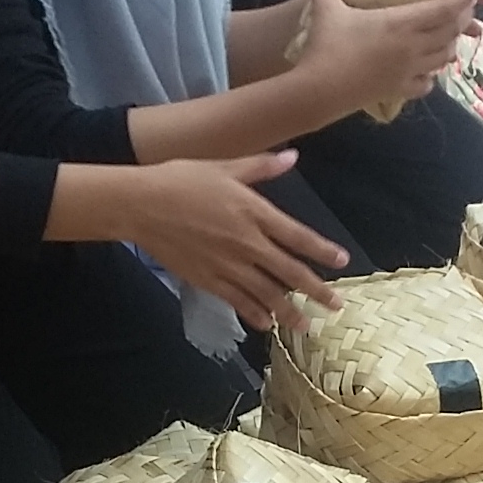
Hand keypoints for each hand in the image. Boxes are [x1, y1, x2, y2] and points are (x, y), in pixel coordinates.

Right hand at [107, 152, 348, 332]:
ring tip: (305, 325)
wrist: (141, 205)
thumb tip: (292, 157)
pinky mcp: (208, 280)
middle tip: (336, 306)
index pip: (297, 236)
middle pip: (290, 272)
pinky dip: (255, 315)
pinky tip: (266, 324)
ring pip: (267, 294)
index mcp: (254, 212)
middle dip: (316, 291)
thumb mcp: (224, 168)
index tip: (342, 261)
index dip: (322, 251)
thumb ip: (260, 167)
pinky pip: (238, 302)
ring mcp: (228, 266)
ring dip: (289, 312)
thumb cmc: (181, 179)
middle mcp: (246, 243)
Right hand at [294, 0, 476, 117]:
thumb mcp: (323, 9)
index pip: (445, 7)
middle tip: (466, 5)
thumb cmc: (326, 46)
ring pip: (444, 57)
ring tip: (449, 34)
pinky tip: (426, 70)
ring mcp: (409, 71)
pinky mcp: (399, 90)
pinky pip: (427, 83)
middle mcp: (413, 47)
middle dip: (464, 16)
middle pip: (452, 30)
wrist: (318, 91)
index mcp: (401, 22)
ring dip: (451, 43)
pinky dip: (432, 74)